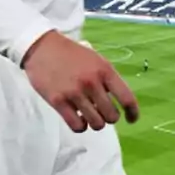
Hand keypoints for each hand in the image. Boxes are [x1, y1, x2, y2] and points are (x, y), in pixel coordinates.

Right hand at [22, 30, 138, 132]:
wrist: (42, 47)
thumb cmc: (71, 53)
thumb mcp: (95, 59)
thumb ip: (106, 78)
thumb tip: (116, 101)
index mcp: (104, 70)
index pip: (127, 98)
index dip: (133, 112)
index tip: (131, 119)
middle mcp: (92, 82)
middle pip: (112, 116)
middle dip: (109, 117)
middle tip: (102, 112)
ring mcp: (74, 93)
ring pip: (96, 124)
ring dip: (95, 123)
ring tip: (89, 115)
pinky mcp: (58, 101)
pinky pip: (77, 126)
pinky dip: (80, 126)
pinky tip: (78, 119)